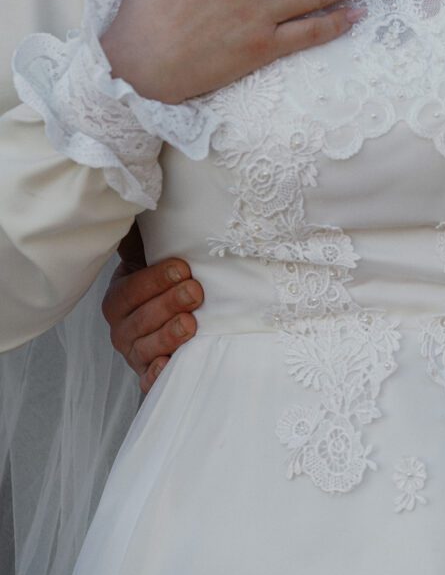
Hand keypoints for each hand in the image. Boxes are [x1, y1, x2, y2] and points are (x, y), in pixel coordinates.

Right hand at [102, 245, 202, 393]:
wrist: (179, 317)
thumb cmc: (169, 282)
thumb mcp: (155, 257)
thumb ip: (146, 236)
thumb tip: (145, 196)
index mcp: (119, 297)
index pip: (130, 290)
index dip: (155, 279)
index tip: (184, 268)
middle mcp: (122, 327)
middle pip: (139, 320)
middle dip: (168, 304)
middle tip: (195, 292)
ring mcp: (135, 353)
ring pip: (146, 348)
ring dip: (168, 336)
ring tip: (191, 324)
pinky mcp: (149, 373)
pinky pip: (149, 379)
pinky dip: (158, 375)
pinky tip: (170, 366)